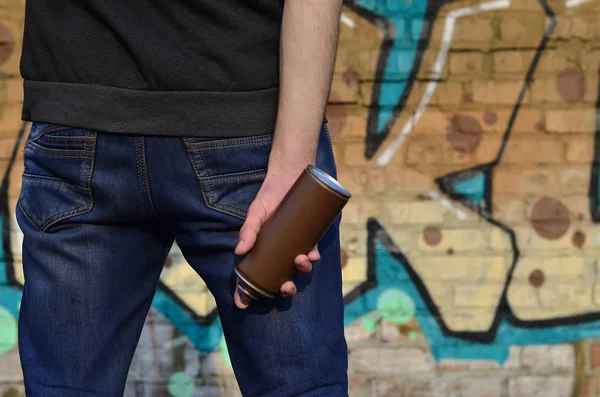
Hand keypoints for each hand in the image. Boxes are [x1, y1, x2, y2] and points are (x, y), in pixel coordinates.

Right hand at [233, 165, 319, 308]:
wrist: (290, 176)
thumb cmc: (269, 196)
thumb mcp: (255, 213)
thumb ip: (248, 230)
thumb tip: (239, 251)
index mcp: (262, 250)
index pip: (253, 276)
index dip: (247, 293)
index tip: (242, 304)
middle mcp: (279, 252)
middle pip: (280, 279)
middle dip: (285, 289)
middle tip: (286, 288)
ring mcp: (295, 245)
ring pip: (299, 268)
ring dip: (301, 270)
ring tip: (301, 260)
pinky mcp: (310, 236)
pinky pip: (313, 252)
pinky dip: (314, 257)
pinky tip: (313, 255)